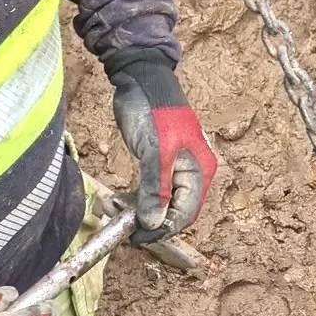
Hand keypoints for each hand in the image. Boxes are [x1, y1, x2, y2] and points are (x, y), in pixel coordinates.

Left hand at [111, 60, 218, 242]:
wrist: (141, 77)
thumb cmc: (152, 110)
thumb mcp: (154, 152)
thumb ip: (156, 189)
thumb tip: (154, 223)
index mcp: (200, 171)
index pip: (185, 214)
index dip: (162, 230)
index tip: (136, 238)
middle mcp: (193, 173)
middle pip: (175, 212)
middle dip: (149, 221)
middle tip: (122, 225)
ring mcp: (176, 167)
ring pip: (161, 202)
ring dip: (139, 210)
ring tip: (115, 209)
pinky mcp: (159, 161)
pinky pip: (151, 190)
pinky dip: (136, 198)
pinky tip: (118, 200)